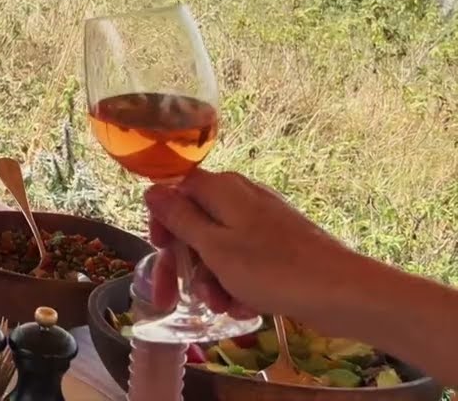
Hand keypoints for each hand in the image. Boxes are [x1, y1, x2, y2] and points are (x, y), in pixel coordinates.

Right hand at [145, 169, 358, 318]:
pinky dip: (237, 283)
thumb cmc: (272, 268)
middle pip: (195, 223)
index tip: (160, 250)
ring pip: (219, 247)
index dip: (162, 221)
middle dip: (185, 263)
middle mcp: (240, 197)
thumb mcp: (214, 247)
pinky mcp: (279, 245)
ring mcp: (262, 221)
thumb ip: (179, 217)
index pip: (175, 190)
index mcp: (221, 189)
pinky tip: (245, 307)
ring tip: (222, 307)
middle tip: (173, 297)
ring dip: (212, 279)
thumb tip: (152, 190)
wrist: (342, 292)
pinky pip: (244, 259)